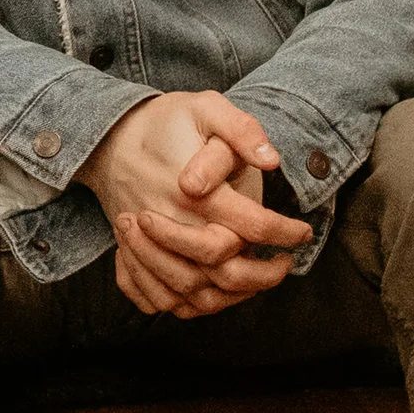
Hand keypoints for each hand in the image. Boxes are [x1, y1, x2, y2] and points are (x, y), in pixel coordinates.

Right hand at [77, 90, 312, 315]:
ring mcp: (149, 246)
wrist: (109, 139)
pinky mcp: (135, 258)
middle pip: (225, 273)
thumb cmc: (164, 122)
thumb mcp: (205, 107)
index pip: (250, 227)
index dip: (284, 233)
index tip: (304, 233)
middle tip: (286, 263)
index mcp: (193, 192)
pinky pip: (164, 300)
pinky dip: (194, 305)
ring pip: (196, 295)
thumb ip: (241, 129)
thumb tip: (271, 160)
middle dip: (264, 276)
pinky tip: (219, 291)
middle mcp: (171, 225)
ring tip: (259, 281)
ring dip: (234, 296)